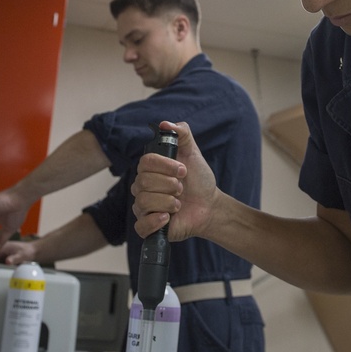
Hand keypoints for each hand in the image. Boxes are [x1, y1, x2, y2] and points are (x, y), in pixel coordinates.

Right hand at [131, 120, 216, 242]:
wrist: (209, 206)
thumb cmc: (198, 180)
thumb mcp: (193, 153)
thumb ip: (182, 133)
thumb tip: (164, 123)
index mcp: (149, 170)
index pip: (145, 162)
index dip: (165, 166)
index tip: (183, 170)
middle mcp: (142, 187)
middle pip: (144, 182)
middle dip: (170, 184)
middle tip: (182, 188)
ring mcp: (143, 207)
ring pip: (143, 202)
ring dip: (168, 202)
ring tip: (179, 203)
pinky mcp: (147, 227)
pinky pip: (141, 226)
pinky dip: (156, 221)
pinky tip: (169, 217)